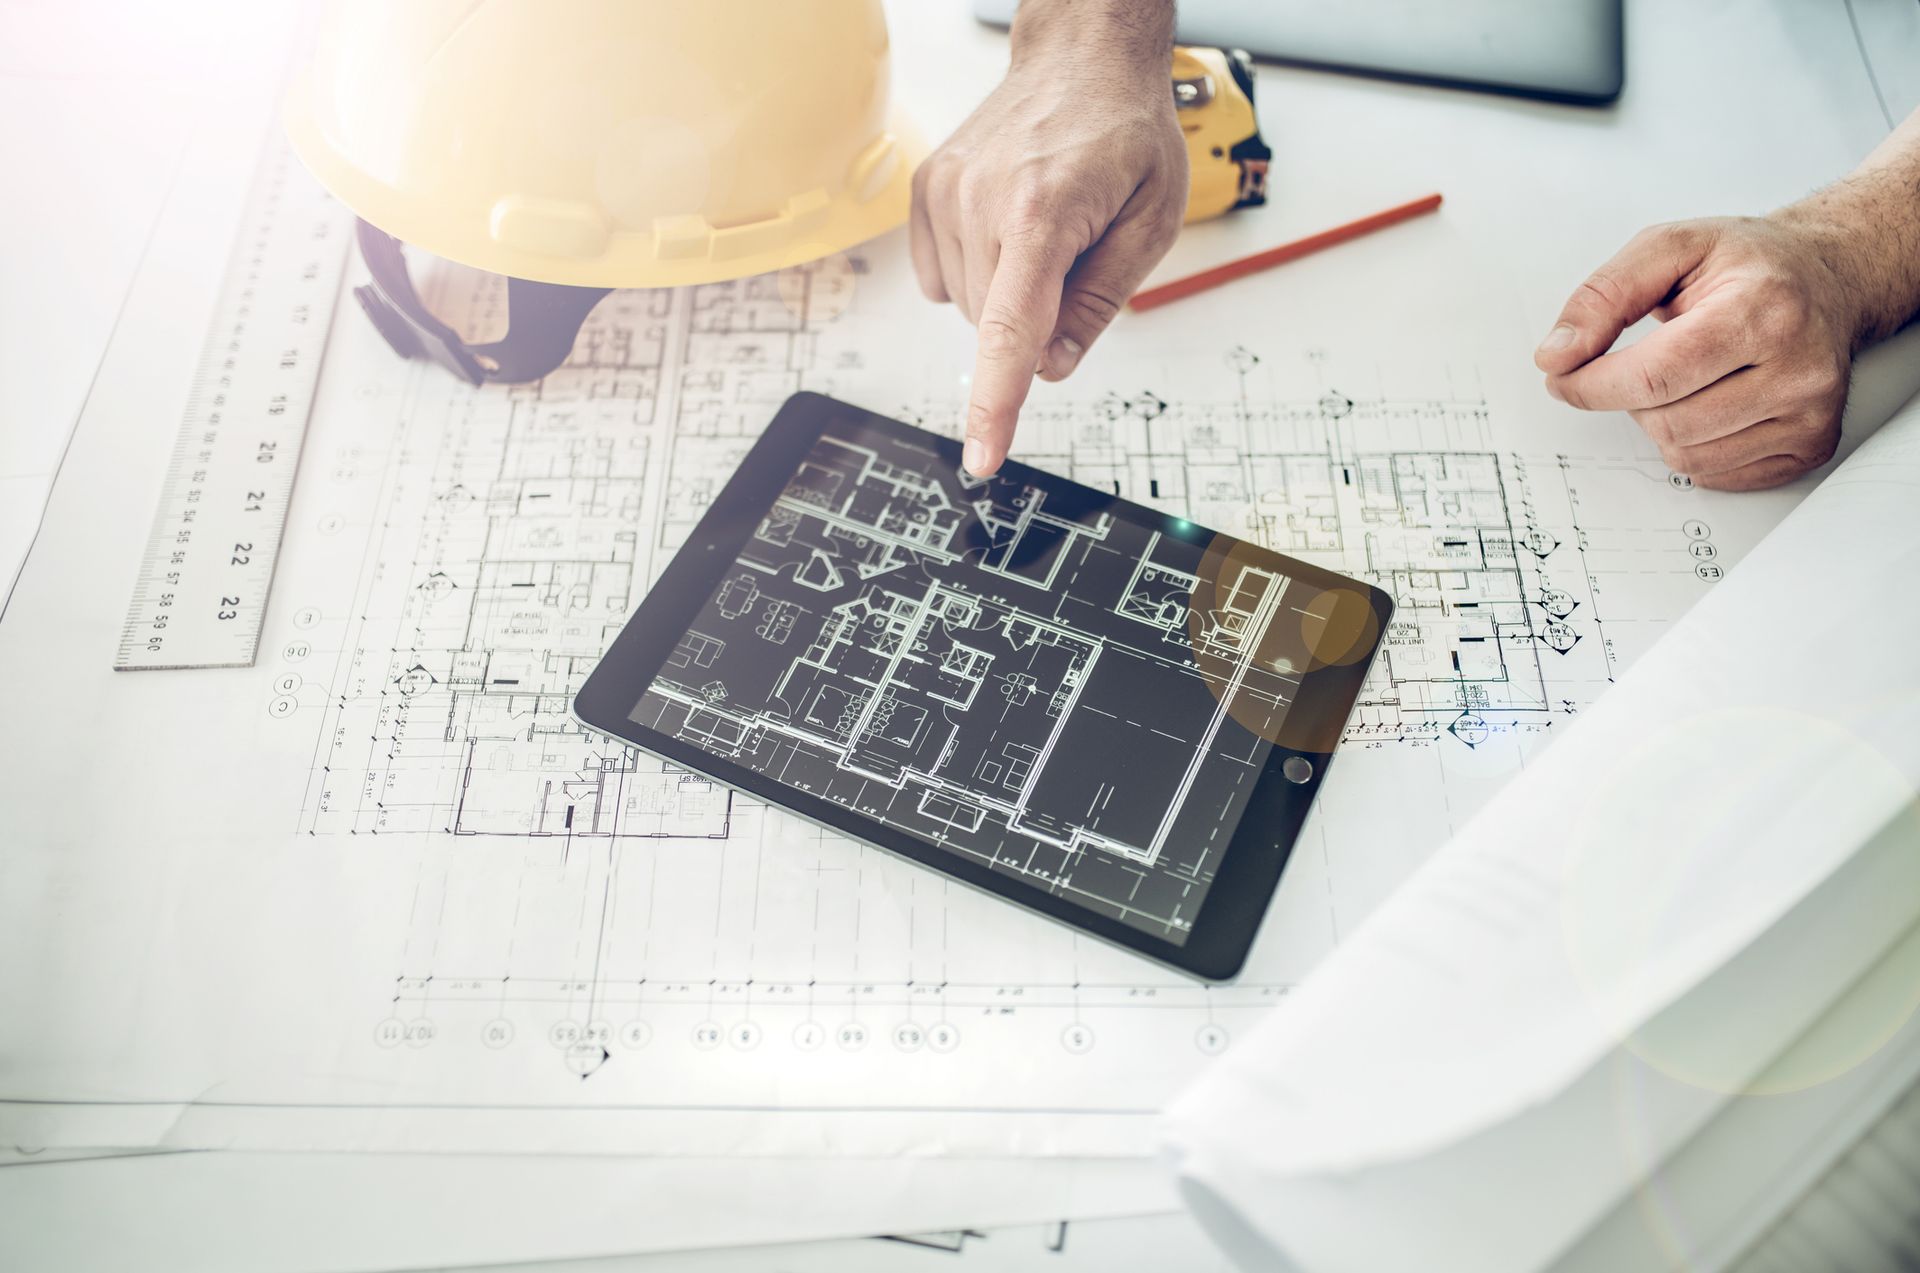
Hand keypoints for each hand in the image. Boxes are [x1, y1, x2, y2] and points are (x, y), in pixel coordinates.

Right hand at [912, 19, 1186, 475]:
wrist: (1082, 58)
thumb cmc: (1125, 132)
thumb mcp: (1150, 223)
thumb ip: (1099, 303)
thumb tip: (1050, 368)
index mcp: (1042, 211)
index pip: (1011, 331)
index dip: (997, 405)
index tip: (983, 457)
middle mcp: (979, 201)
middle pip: (998, 326)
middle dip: (1038, 317)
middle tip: (1078, 254)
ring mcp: (943, 193)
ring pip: (970, 306)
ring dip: (1010, 291)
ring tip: (1046, 226)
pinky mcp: (924, 191)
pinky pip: (943, 278)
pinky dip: (978, 273)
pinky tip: (1008, 229)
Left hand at [1534, 216, 1864, 490]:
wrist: (1826, 277)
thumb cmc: (1747, 264)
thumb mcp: (1669, 248)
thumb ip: (1603, 296)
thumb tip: (1556, 355)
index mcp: (1764, 309)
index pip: (1655, 377)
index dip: (1591, 385)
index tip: (1564, 376)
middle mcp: (1800, 367)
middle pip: (1667, 422)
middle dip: (1630, 399)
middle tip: (1643, 362)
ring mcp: (1810, 414)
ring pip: (1685, 456)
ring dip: (1660, 423)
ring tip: (1686, 376)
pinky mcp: (1810, 447)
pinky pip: (1714, 475)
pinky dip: (1692, 445)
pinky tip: (1712, 401)